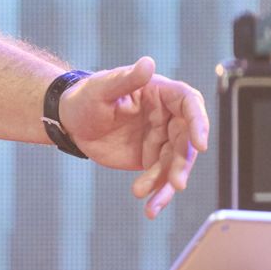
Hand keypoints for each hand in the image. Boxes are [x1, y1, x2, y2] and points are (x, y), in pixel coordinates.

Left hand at [59, 58, 209, 218]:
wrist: (70, 122)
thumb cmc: (85, 98)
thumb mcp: (101, 88)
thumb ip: (126, 79)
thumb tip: (148, 63)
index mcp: (161, 93)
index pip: (189, 104)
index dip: (199, 123)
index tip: (200, 144)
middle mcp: (168, 116)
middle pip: (186, 140)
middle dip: (182, 164)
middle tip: (174, 184)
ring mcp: (161, 139)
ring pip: (175, 163)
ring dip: (167, 184)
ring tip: (152, 203)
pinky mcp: (150, 158)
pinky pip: (160, 176)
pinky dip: (156, 192)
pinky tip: (149, 207)